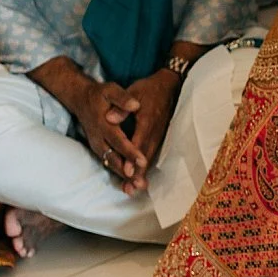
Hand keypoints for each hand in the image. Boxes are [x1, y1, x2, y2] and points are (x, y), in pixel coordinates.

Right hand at [62, 76, 146, 187]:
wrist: (81, 100)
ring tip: (137, 188)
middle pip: (115, 157)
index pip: (119, 140)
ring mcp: (97, 145)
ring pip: (112, 164)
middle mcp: (99, 138)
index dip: (130, 151)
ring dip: (124, 177)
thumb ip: (122, 99)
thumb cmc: (100, 95)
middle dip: (127, 171)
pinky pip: (110, 164)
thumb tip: (135, 105)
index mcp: (103, 124)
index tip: (142, 161)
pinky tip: (131, 185)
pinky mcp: (99, 150)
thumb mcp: (110, 90)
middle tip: (140, 183)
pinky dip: (120, 175)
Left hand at [119, 70, 179, 193]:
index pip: (139, 143)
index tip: (128, 172)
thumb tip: (109, 118)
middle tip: (131, 188)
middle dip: (138, 174)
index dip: (133, 158)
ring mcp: (157, 137)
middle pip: (145, 157)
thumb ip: (121, 106)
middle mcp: (154, 133)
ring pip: (148, 159)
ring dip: (142, 175)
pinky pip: (150, 156)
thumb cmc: (148, 89)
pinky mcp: (157, 138)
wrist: (168, 87)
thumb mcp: (134, 92)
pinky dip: (144, 169)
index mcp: (147, 122)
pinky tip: (139, 179)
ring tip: (134, 189)